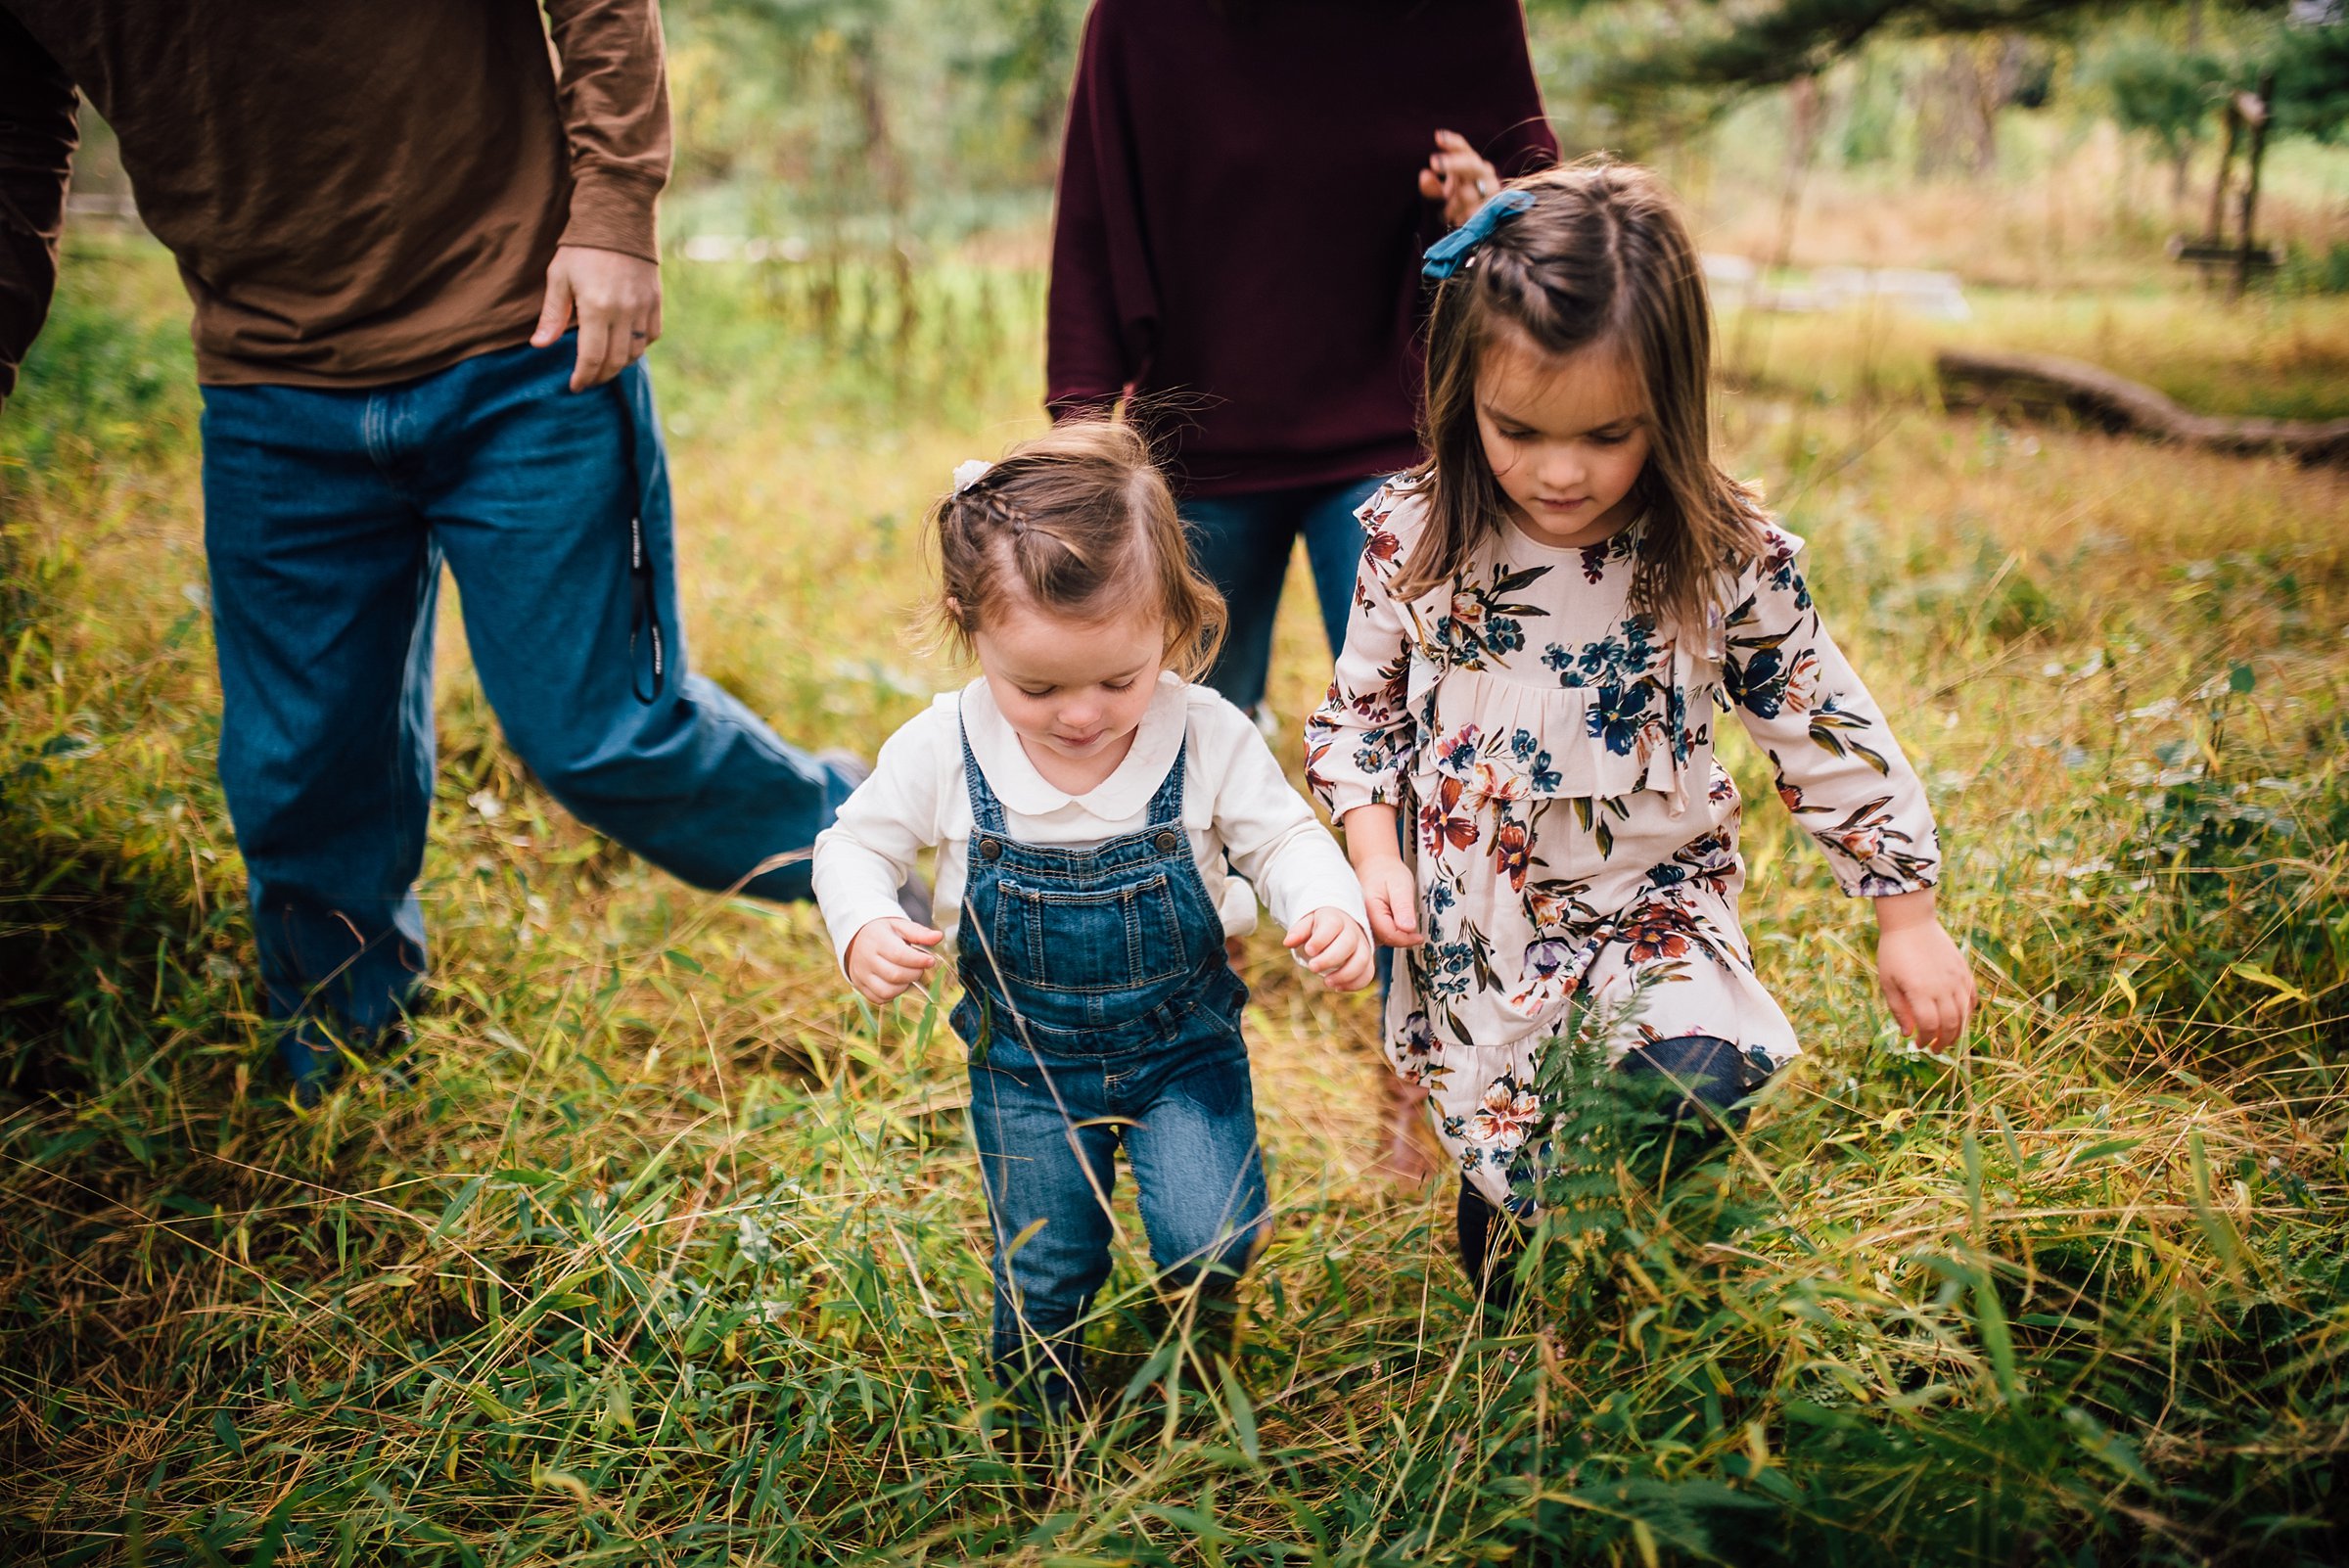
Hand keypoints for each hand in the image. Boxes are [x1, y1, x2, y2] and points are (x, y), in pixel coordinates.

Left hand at [532, 245, 662, 391]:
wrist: (617, 219)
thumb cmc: (581, 248)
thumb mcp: (559, 278)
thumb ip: (553, 315)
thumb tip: (540, 345)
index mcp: (596, 308)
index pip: (591, 357)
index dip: (583, 376)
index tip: (575, 386)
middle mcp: (623, 312)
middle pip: (615, 361)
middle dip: (600, 376)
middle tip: (588, 380)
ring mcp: (643, 308)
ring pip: (635, 352)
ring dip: (619, 364)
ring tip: (604, 366)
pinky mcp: (656, 302)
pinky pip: (650, 336)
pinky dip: (638, 347)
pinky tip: (625, 346)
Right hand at [844, 916, 943, 1005]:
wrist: (856, 939)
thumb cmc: (883, 932)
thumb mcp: (899, 926)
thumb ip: (919, 932)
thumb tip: (938, 937)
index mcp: (876, 940)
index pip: (898, 955)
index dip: (918, 960)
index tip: (930, 961)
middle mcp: (865, 958)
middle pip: (894, 975)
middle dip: (914, 973)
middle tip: (920, 967)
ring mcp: (861, 974)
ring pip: (887, 991)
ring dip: (905, 986)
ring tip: (909, 974)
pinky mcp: (860, 986)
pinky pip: (879, 998)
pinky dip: (893, 994)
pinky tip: (898, 982)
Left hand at [1285, 907, 1375, 991]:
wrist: (1341, 925)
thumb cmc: (1319, 926)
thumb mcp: (1307, 923)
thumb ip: (1299, 931)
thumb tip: (1288, 942)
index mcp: (1335, 918)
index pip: (1332, 925)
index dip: (1321, 939)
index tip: (1309, 950)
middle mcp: (1352, 931)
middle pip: (1348, 943)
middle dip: (1330, 958)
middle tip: (1312, 967)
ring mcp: (1362, 945)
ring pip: (1361, 960)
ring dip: (1345, 975)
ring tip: (1327, 982)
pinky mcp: (1367, 960)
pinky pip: (1368, 973)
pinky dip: (1355, 984)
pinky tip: (1338, 987)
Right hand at [1356, 857, 1422, 949]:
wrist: (1375, 864)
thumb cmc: (1387, 872)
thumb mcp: (1401, 886)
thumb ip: (1404, 907)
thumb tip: (1408, 928)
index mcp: (1368, 910)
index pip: (1389, 935)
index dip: (1406, 939)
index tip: (1419, 937)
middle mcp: (1360, 918)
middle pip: (1383, 940)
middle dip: (1401, 940)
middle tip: (1415, 934)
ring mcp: (1361, 922)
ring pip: (1380, 940)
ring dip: (1395, 937)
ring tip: (1405, 925)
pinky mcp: (1364, 923)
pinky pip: (1377, 935)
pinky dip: (1389, 933)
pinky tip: (1396, 924)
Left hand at [1418, 128, 1501, 228]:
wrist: (1489, 220)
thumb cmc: (1463, 200)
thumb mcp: (1446, 192)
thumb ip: (1433, 186)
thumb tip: (1424, 175)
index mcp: (1471, 163)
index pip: (1463, 149)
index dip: (1452, 143)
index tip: (1437, 137)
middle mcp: (1484, 172)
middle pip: (1470, 164)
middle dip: (1452, 163)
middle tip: (1434, 163)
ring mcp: (1491, 189)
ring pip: (1467, 192)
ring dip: (1453, 204)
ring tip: (1447, 214)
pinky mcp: (1493, 208)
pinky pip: (1472, 212)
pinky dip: (1461, 216)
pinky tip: (1458, 220)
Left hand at [1875, 891, 1975, 1050]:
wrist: (1911, 922)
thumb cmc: (1894, 952)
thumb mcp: (1888, 982)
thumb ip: (1899, 1010)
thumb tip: (1909, 1034)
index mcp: (1920, 991)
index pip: (1929, 1026)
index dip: (1926, 1040)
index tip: (1919, 1045)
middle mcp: (1942, 987)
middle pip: (1951, 1024)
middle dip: (1944, 1041)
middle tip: (1936, 1048)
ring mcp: (1956, 978)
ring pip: (1965, 1013)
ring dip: (1958, 1031)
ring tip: (1948, 1038)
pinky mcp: (1963, 970)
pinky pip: (1972, 997)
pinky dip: (1969, 1011)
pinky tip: (1960, 1017)